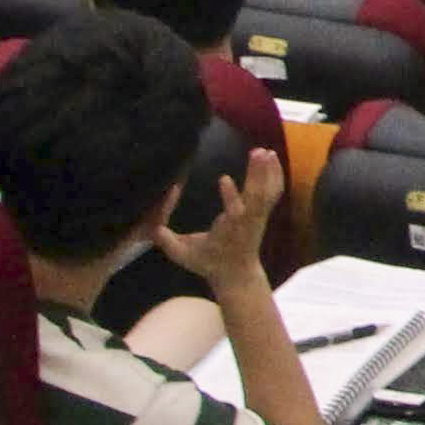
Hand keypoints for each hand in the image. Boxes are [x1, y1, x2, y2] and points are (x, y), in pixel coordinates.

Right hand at [154, 155, 281, 296]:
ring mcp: (258, 216)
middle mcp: (246, 221)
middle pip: (256, 197)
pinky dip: (275, 174)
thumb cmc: (207, 262)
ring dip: (268, 171)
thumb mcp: (182, 255)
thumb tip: (149, 225)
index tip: (224, 178)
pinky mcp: (264, 212)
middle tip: (257, 151)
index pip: (232, 214)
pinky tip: (272, 157)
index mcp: (228, 229)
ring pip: (267, 192)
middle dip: (257, 175)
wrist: (237, 273)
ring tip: (265, 150)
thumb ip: (165, 240)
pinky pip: (273, 192)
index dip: (230, 197)